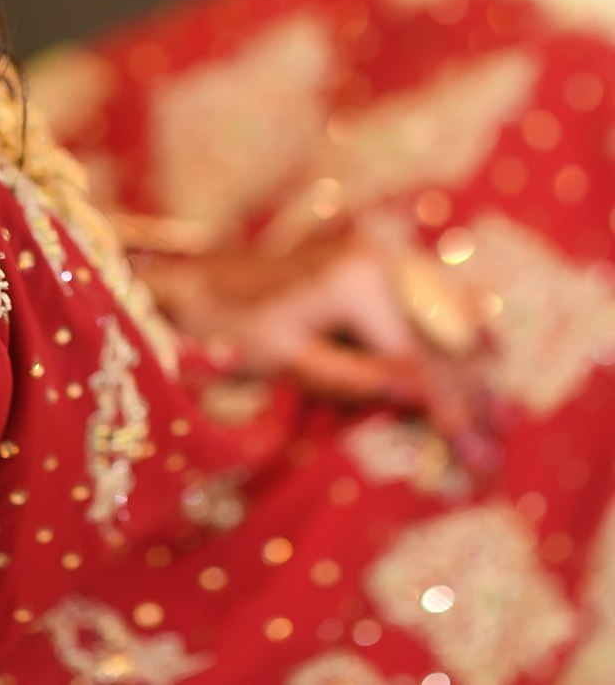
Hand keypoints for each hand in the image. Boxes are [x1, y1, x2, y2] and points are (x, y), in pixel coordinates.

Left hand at [137, 236, 499, 464]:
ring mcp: (380, 245)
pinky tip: (483, 354)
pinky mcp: (377, 248)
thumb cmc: (232, 324)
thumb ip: (362, 380)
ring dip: (471, 362)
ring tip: (498, 412)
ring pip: (446, 310)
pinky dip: (453, 328)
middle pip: (444, 334)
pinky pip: (430, 290)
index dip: (452, 411)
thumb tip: (428, 398)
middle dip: (473, 391)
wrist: (204, 278)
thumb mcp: (292, 362)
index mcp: (355, 281)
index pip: (420, 359)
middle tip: (498, 444)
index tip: (478, 457)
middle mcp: (378, 253)